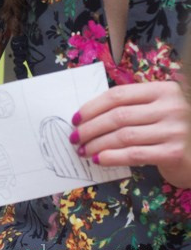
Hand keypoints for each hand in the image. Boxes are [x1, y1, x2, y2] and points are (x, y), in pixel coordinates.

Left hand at [73, 80, 190, 186]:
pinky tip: (99, 160)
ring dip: (97, 144)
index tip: (75, 119)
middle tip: (75, 137)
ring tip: (83, 150)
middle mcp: (171, 107)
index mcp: (163, 90)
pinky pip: (135, 154)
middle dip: (91, 128)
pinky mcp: (174, 152)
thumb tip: (86, 116)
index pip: (118, 95)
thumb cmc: (170, 128)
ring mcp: (175, 130)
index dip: (92, 107)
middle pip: (118, 116)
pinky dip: (112, 157)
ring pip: (124, 136)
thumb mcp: (156, 108)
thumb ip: (131, 106)